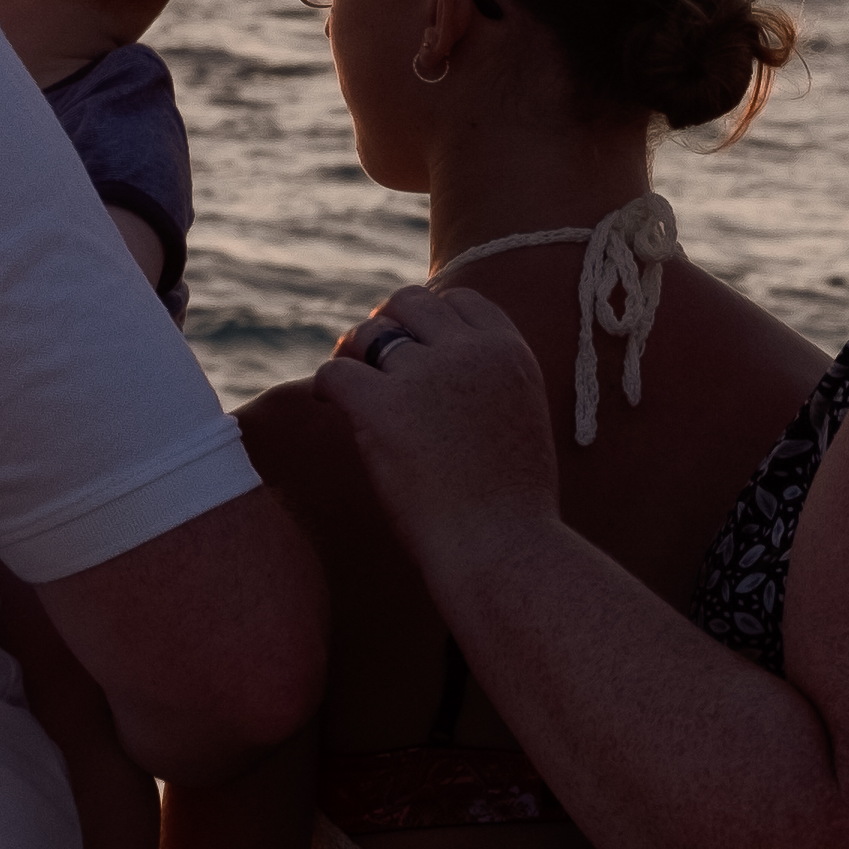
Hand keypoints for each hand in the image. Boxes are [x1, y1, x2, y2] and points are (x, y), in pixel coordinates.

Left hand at [311, 278, 560, 576]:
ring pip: (369, 333)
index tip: (414, 344)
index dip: (430, 317)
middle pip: (409, 302)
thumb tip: (446, 375)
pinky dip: (326, 385)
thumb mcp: (522, 422)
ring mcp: (425, 375)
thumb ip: (492, 385)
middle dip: (386, 323)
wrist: (502, 547)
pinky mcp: (381, 406)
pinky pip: (336, 373)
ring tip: (348, 382)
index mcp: (509, 352)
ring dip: (353, 351)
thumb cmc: (513, 507)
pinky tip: (327, 404)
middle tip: (370, 356)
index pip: (459, 300)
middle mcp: (469, 351)